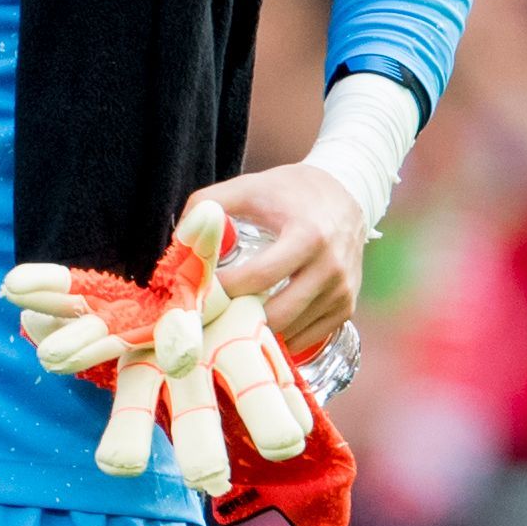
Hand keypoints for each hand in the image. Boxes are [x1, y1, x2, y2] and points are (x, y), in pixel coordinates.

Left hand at [182, 159, 372, 347]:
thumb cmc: (289, 192)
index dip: (223, 290)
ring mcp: (342, 292)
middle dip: (240, 319)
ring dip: (260, 331)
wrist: (346, 194)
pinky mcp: (347, 307)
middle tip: (214, 316)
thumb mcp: (248, 187)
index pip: (258, 278)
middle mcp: (331, 268)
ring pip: (291, 332)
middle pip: (277, 314)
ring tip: (234, 319)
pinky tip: (262, 322)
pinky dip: (282, 337)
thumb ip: (207, 205)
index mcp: (308, 236)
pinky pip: (307, 338)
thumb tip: (179, 242)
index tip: (201, 291)